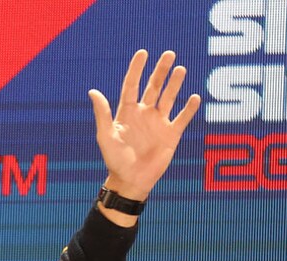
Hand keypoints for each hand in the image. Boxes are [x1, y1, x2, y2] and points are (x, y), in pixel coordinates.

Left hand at [89, 50, 199, 223]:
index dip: (137, 69)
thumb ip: (102, 114)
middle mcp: (144, 115)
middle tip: (169, 54)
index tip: (143, 53)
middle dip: (161, 71)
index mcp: (127, 113)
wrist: (130, 181)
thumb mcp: (106, 136)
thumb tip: (92, 91)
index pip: (132, 85)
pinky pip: (182, 118)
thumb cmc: (115, 160)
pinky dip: (189, 109)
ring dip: (175, 84)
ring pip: (169, 98)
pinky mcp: (171, 135)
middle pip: (153, 87)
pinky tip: (194, 97)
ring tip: (181, 69)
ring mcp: (158, 124)